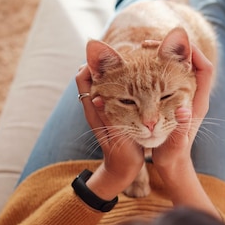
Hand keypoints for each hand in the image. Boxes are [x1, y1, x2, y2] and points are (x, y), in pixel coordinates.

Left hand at [76, 65, 144, 199]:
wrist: (124, 171)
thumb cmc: (123, 157)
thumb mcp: (117, 138)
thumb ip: (109, 117)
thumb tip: (97, 98)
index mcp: (95, 111)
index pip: (83, 79)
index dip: (90, 65)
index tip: (105, 55)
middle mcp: (98, 107)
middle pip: (93, 75)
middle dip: (104, 62)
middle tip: (124, 53)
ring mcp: (107, 109)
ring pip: (106, 81)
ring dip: (116, 70)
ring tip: (134, 61)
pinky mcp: (118, 112)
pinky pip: (118, 90)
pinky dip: (126, 81)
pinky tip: (141, 77)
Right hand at [152, 44, 212, 174]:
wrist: (171, 165)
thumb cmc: (173, 156)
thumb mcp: (176, 145)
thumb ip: (180, 128)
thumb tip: (183, 110)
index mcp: (197, 104)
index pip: (204, 69)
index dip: (193, 53)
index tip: (173, 44)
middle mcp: (191, 97)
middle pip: (189, 63)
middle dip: (170, 49)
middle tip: (146, 45)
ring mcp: (180, 98)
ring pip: (175, 68)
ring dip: (159, 57)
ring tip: (140, 52)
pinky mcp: (169, 101)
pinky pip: (163, 77)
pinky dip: (152, 69)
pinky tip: (136, 67)